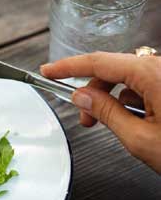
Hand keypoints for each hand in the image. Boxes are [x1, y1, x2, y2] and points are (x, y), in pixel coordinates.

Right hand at [41, 51, 160, 172]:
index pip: (99, 62)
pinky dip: (135, 100)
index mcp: (154, 74)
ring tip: (112, 126)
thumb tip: (82, 97)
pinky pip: (150, 84)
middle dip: (93, 91)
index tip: (49, 71)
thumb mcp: (140, 137)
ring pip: (132, 77)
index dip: (68, 67)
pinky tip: (136, 122)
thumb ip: (106, 113)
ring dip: (115, 98)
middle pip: (115, 69)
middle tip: (82, 120)